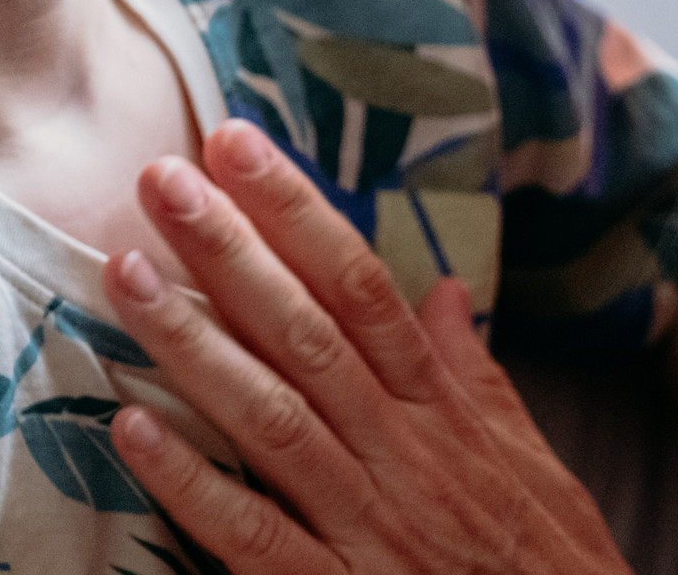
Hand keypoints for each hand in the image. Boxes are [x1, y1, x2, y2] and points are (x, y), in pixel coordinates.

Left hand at [102, 119, 633, 574]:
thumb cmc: (551, 568)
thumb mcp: (530, 462)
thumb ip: (477, 377)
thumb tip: (446, 291)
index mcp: (444, 411)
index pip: (362, 286)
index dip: (297, 211)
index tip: (238, 146)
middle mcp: (403, 452)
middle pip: (307, 331)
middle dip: (232, 249)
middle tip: (162, 178)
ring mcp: (369, 525)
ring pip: (272, 415)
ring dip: (194, 341)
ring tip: (126, 272)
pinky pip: (254, 537)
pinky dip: (192, 483)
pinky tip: (131, 428)